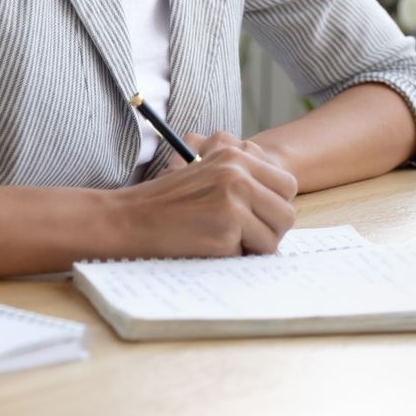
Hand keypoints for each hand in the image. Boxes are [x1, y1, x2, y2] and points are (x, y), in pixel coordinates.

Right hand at [112, 138, 297, 257]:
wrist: (127, 220)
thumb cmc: (166, 204)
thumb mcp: (206, 174)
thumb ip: (243, 180)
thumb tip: (282, 204)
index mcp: (236, 156)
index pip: (287, 184)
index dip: (275, 206)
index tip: (256, 217)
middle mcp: (239, 173)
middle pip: (287, 213)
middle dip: (270, 232)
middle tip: (243, 237)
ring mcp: (234, 200)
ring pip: (274, 238)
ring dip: (253, 249)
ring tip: (223, 242)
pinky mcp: (226, 228)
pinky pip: (251, 255)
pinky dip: (233, 258)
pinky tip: (207, 248)